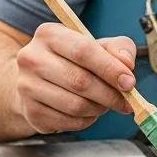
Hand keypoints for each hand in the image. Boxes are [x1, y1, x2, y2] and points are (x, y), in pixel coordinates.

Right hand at [14, 23, 136, 133]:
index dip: (110, 68)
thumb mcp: (97, 46)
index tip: (129, 82)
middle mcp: (31, 58)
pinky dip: (86, 120)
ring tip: (104, 103)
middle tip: (125, 101)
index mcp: (49, 35)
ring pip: (75, 105)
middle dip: (110, 94)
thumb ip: (118, 49)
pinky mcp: (30, 111)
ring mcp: (27, 86)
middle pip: (80, 81)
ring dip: (99, 108)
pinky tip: (88, 112)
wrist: (38, 82)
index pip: (83, 51)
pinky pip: (68, 121)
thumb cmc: (72, 62)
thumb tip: (126, 63)